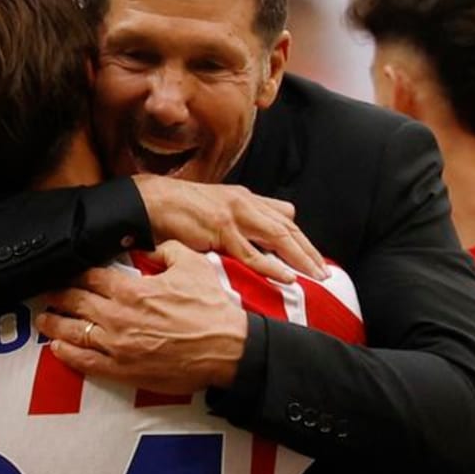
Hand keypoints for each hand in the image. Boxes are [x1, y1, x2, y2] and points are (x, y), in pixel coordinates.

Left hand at [36, 240, 248, 393]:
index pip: (91, 277)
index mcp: (133, 290)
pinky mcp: (125, 370)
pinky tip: (58, 349)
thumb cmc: (211, 307)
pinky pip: (87, 363)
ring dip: (55, 325)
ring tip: (44, 320)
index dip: (74, 272)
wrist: (227, 348)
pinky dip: (68, 355)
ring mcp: (119, 347)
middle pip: (76, 302)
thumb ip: (166, 250)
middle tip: (46, 292)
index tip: (64, 270)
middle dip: (58, 296)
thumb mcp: (192, 265)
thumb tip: (150, 246)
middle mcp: (119, 318)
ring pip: (75, 333)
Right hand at [133, 174, 326, 281]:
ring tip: (316, 276)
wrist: (150, 202)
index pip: (284, 216)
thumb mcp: (215, 207)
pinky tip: (287, 276)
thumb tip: (255, 232)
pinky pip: (251, 253)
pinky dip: (271, 266)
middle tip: (324, 273)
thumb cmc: (179, 208)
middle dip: (308, 250)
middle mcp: (245, 202)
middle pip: (288, 227)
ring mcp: (234, 215)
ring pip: (277, 237)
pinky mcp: (220, 230)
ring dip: (300, 258)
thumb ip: (238, 218)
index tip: (314, 257)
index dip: (302, 238)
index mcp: (245, 197)